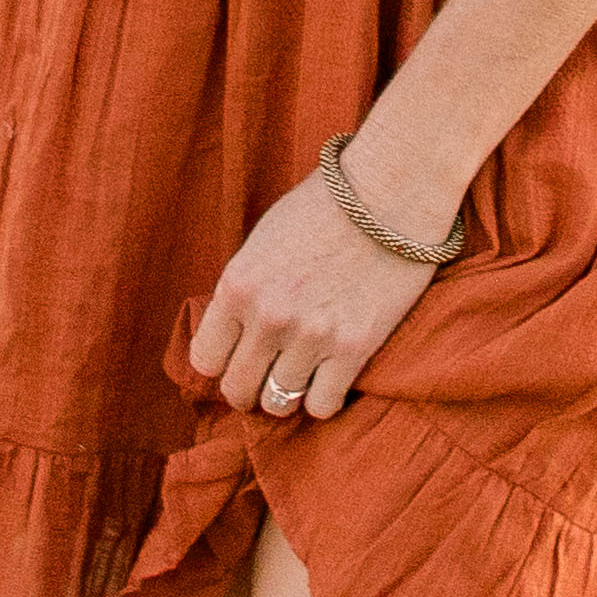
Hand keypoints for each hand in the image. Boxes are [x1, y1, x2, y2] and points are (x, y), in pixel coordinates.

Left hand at [184, 148, 462, 425]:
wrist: (392, 190)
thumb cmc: (328, 204)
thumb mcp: (265, 239)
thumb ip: (246, 288)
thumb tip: (236, 331)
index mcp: (238, 284)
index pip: (204, 360)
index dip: (221, 362)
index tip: (238, 357)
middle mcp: (268, 316)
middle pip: (238, 389)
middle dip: (249, 388)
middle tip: (266, 377)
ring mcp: (311, 335)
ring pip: (279, 403)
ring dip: (287, 393)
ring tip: (301, 375)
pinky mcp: (353, 347)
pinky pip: (322, 406)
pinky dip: (324, 399)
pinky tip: (331, 378)